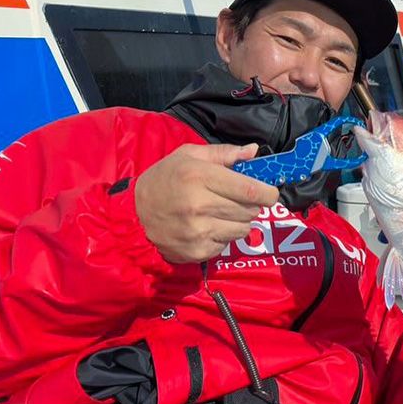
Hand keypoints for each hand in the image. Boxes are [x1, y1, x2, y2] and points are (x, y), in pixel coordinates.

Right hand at [135, 143, 279, 262]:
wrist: (133, 214)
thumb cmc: (164, 179)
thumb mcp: (188, 156)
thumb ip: (224, 153)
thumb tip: (253, 151)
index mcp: (200, 177)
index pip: (250, 191)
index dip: (268, 193)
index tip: (269, 193)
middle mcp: (200, 206)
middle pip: (251, 211)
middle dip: (251, 205)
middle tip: (237, 199)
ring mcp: (198, 232)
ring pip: (243, 229)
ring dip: (239, 221)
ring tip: (221, 213)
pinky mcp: (197, 252)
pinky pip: (227, 244)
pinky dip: (224, 236)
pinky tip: (207, 227)